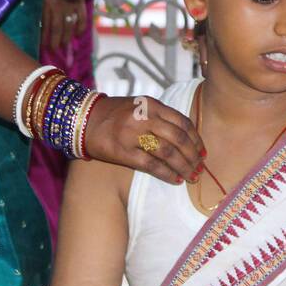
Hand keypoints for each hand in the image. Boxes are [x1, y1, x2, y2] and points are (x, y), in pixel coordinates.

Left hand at [41, 0, 86, 53]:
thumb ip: (45, 0)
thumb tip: (45, 15)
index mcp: (47, 3)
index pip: (46, 25)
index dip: (46, 38)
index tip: (45, 47)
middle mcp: (59, 7)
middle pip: (58, 29)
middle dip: (56, 42)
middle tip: (55, 50)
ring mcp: (71, 5)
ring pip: (70, 26)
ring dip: (68, 38)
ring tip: (66, 46)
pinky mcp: (80, 2)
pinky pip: (82, 18)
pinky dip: (81, 27)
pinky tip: (78, 34)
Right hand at [81, 94, 203, 183]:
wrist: (83, 120)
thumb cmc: (115, 115)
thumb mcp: (140, 106)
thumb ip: (161, 117)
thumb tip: (187, 137)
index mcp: (151, 105)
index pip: (182, 122)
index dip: (196, 139)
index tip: (202, 152)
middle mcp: (144, 117)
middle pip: (179, 138)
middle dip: (193, 156)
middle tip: (200, 168)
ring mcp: (133, 134)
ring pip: (168, 152)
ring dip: (184, 166)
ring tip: (191, 176)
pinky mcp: (123, 152)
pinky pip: (151, 165)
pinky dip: (167, 174)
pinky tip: (175, 180)